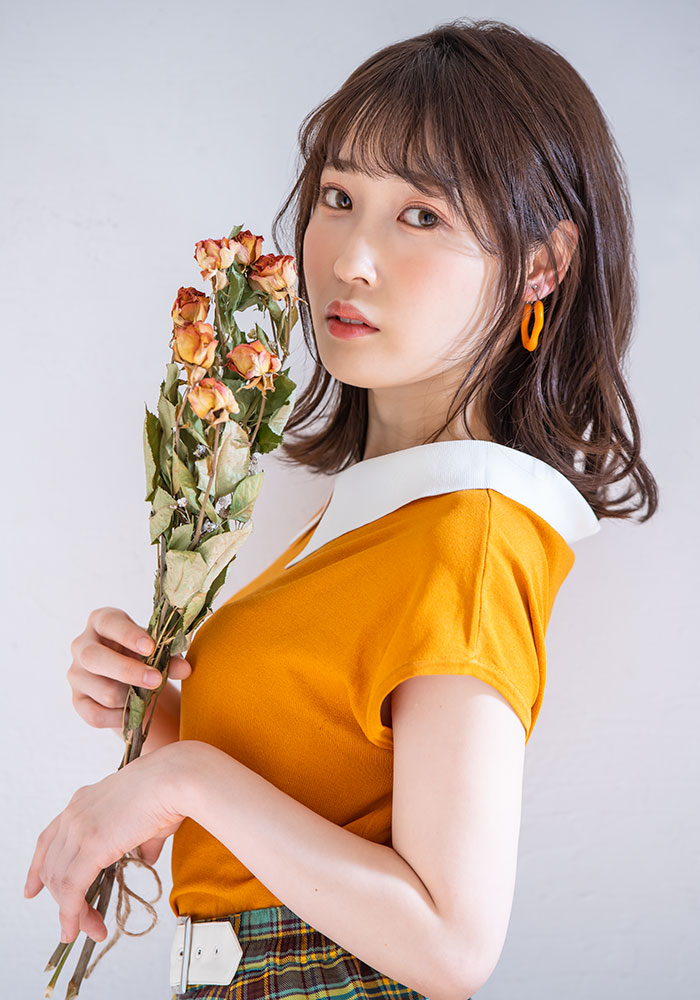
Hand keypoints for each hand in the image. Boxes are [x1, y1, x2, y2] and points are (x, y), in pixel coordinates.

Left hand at [23, 744, 187, 944]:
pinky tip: (80, 927)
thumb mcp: (148, 820)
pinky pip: (72, 889)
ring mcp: (80, 828)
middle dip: (61, 900)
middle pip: (52, 866)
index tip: (33, 889)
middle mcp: (75, 813)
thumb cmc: (169, 791)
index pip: (49, 839)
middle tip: (77, 923)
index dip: (37, 867)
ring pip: (60, 881)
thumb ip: (144, 843)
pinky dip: (72, 914)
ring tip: (90, 929)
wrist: (174, 779)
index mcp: (84, 801)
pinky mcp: (91, 845)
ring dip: (72, 912)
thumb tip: (147, 858)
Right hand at [67, 607, 191, 729]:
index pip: (108, 623)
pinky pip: (96, 715)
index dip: (128, 635)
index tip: (151, 648)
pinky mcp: (77, 700)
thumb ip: (170, 656)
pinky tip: (133, 712)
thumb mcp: (156, 648)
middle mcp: (82, 645)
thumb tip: (185, 669)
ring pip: (102, 691)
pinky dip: (120, 717)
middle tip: (156, 680)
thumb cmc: (142, 653)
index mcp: (101, 621)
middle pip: (94, 658)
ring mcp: (76, 674)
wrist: (129, 677)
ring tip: (148, 697)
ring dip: (131, 698)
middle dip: (128, 671)